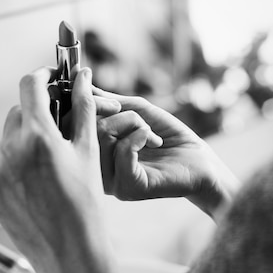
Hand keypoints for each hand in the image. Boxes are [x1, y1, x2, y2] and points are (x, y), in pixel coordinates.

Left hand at [0, 67, 106, 272]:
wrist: (69, 252)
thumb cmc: (86, 203)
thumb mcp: (89, 151)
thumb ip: (84, 108)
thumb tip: (83, 77)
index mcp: (37, 137)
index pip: (30, 86)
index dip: (43, 75)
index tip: (53, 77)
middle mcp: (10, 150)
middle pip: (20, 113)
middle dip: (39, 113)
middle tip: (60, 127)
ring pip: (10, 139)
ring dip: (28, 140)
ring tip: (52, 165)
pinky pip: (2, 163)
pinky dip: (17, 163)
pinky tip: (38, 182)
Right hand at [94, 87, 239, 219]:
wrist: (201, 164)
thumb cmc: (170, 138)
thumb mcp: (139, 112)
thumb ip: (111, 102)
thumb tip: (84, 83)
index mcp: (96, 153)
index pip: (72, 125)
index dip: (83, 101)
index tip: (98, 88)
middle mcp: (98, 170)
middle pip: (86, 127)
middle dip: (113, 109)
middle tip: (134, 113)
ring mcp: (112, 182)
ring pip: (104, 136)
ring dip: (132, 122)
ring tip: (150, 132)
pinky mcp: (130, 188)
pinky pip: (122, 152)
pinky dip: (139, 136)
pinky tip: (153, 139)